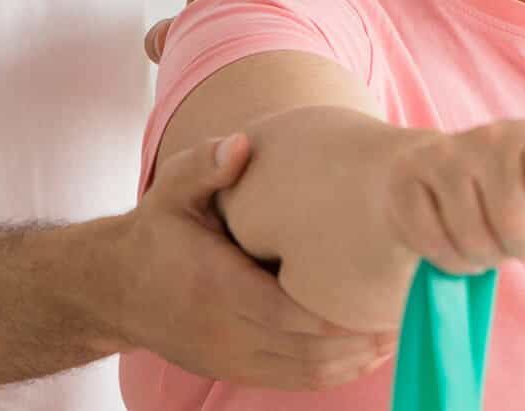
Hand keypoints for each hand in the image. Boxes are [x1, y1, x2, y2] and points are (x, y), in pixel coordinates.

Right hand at [112, 132, 395, 388]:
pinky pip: (294, 381)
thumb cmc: (158, 230)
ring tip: (398, 333)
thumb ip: (205, 165)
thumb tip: (241, 143)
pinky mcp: (234, 369)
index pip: (289, 313)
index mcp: (216, 285)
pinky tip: (365, 351)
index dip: (340, 315)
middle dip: (362, 341)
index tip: (384, 296)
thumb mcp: (171, 189)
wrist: (116, 288)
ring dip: (356, 361)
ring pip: (307, 374)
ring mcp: (230, 356)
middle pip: (309, 352)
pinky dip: (334, 372)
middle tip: (409, 315)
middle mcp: (225, 330)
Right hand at [383, 120, 524, 274]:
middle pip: (516, 222)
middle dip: (520, 249)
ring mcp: (445, 154)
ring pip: (472, 238)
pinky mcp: (407, 177)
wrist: (436, 174)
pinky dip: (448, 258)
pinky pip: (434, 242)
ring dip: (482, 257)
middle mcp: (492, 136)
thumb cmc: (512, 194)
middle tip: (516, 241)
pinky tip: (452, 239)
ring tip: (483, 239)